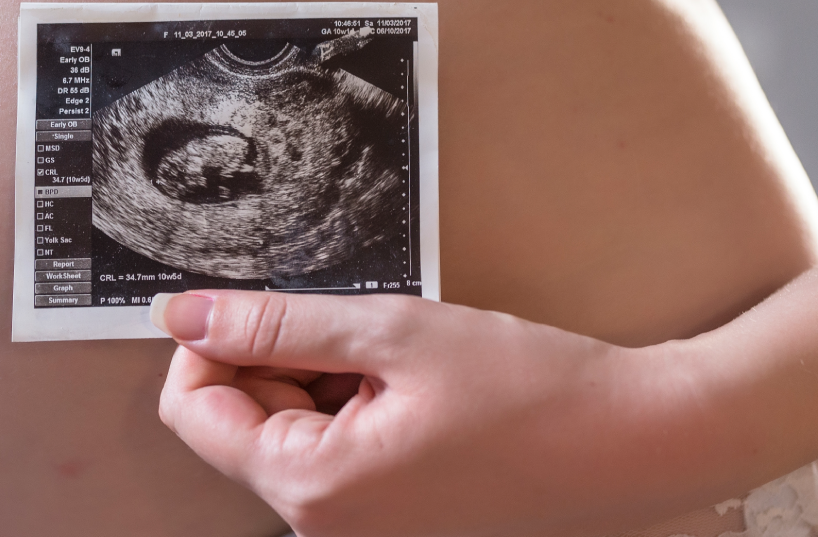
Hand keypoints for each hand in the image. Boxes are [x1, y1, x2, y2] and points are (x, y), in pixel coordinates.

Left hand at [156, 291, 733, 536]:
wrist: (635, 442)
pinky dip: (356, 405)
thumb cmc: (529, 389)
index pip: (195, 412)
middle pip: (242, 423)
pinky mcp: (391, 518)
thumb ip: (278, 326)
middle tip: (362, 330)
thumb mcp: (393, 335)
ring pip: (291, 431)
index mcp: (313, 488)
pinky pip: (335, 453)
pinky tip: (416, 386)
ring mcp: (359, 528)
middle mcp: (325, 526)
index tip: (266, 303)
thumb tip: (182, 313)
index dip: (213, 344)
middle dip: (281, 360)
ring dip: (326, 379)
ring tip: (403, 360)